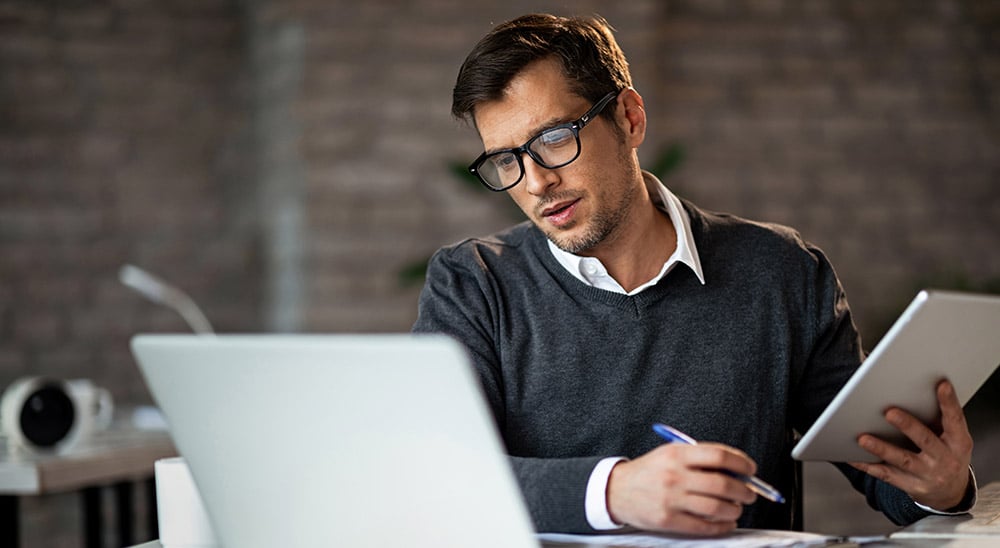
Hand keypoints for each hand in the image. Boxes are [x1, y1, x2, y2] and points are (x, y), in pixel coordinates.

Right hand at [606, 442, 757, 534]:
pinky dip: (722, 527)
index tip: (751, 470)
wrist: (617, 490)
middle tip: (749, 494)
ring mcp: (671, 499)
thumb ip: (701, 458)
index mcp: (677, 454)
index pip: (719, 456)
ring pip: (716, 508)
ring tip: (736, 508)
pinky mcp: (668, 520)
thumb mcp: (671, 454)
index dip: (742, 463)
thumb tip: (737, 470)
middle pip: (722, 484)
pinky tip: (726, 523)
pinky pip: (704, 526)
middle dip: (744, 491)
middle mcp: (675, 475)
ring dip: (734, 509)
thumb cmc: (649, 471)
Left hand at [849, 379, 972, 509]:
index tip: (942, 385)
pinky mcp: (911, 485)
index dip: (949, 403)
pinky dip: (867, 465)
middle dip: (907, 425)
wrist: (951, 492)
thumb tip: (913, 391)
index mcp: (958, 442)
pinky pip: (886, 475)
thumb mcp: (954, 439)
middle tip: (889, 412)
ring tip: (863, 439)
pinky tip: (852, 456)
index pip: (955, 420)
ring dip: (881, 448)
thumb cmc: (947, 455)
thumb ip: (939, 419)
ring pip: (902, 460)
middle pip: (925, 440)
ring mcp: (928, 474)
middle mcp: (946, 459)